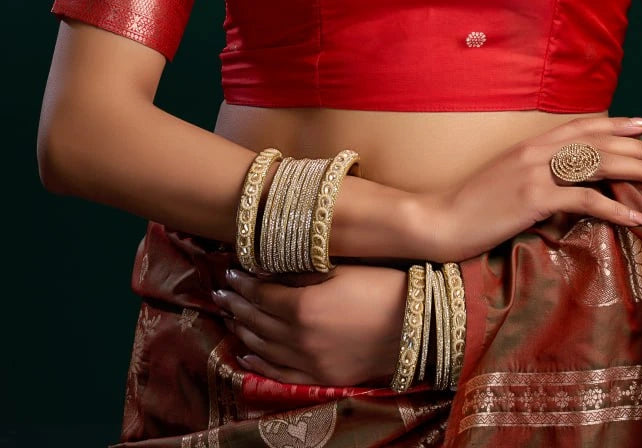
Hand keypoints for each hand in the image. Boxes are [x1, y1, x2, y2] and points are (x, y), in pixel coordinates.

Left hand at [210, 263, 406, 386]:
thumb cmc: (382, 286)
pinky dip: (259, 363)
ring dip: (242, 329)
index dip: (242, 282)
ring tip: (229, 315)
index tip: (229, 272)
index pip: (260, 293)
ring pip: (263, 346)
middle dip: (236, 303)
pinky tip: (247, 353)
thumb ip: (300, 271)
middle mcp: (299, 338)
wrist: (416, 325)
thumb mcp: (341, 269)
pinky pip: (280, 374)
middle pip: (257, 320)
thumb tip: (266, 267)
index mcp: (303, 306)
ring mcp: (309, 362)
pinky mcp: (322, 379)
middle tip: (220, 291)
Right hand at [425, 115, 641, 262]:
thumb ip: (538, 175)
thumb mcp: (509, 180)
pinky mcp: (533, 198)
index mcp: (533, 144)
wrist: (439, 219)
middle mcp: (537, 150)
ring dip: (639, 170)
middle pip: (601, 143)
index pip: (584, 126)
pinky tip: (637, 216)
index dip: (619, 123)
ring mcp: (535, 172)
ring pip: (599, 164)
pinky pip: (583, 200)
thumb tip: (569, 184)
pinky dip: (613, 207)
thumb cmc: (474, 206)